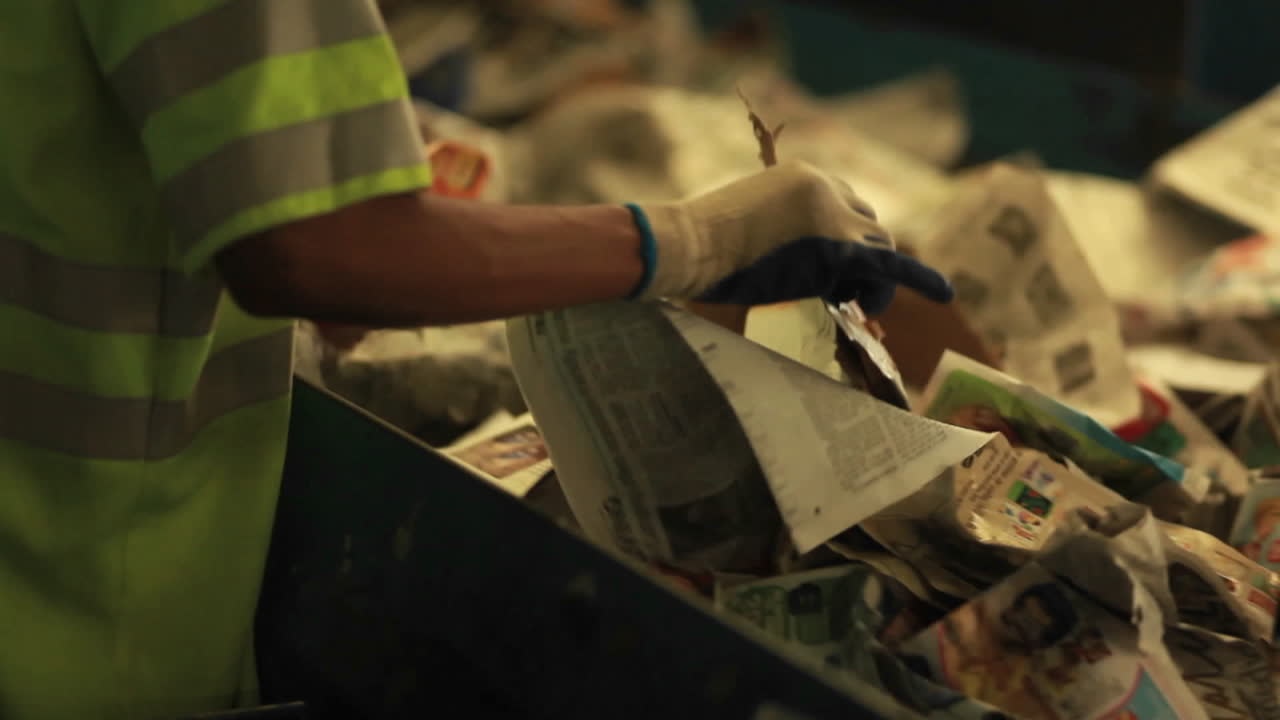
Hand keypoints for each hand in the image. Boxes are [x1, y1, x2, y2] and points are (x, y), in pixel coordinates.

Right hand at [628, 161, 951, 310]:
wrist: (691, 244)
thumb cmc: (697, 243)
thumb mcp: (742, 226)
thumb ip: (774, 234)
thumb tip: (781, 268)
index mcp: (800, 177)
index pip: (844, 202)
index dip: (845, 236)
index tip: (839, 264)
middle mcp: (824, 189)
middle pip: (868, 223)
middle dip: (863, 258)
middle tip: (844, 291)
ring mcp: (833, 219)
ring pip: (880, 246)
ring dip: (872, 278)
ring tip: (856, 306)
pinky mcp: (837, 253)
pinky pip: (887, 268)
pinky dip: (919, 278)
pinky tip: (945, 292)